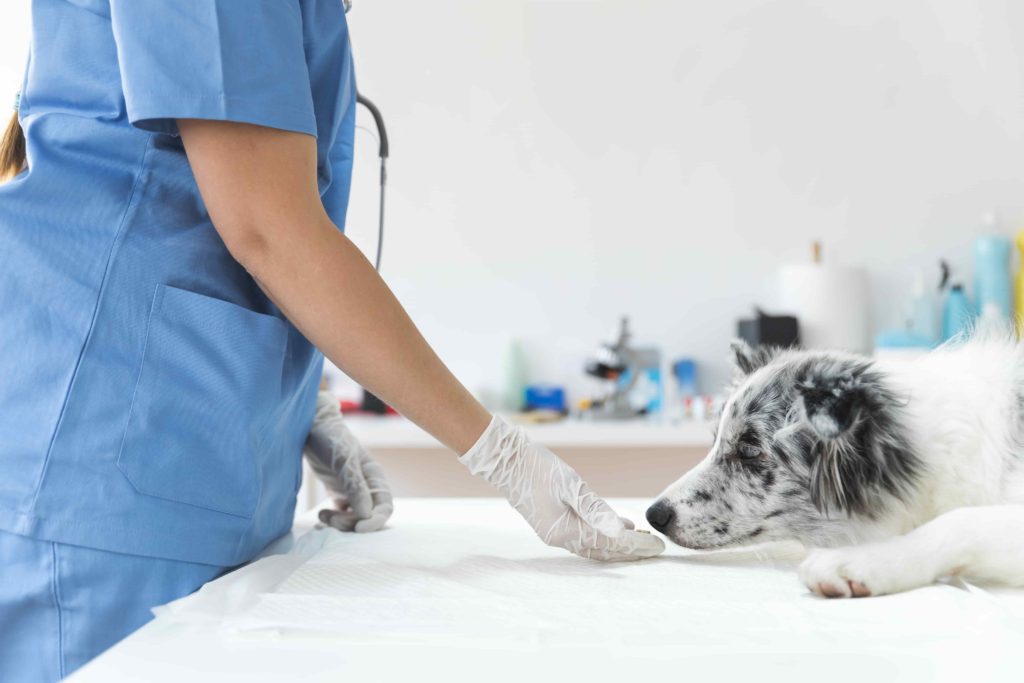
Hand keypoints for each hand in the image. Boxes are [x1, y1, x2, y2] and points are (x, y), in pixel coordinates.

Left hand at [304, 390, 393, 531]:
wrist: (310, 427)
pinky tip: (321, 516)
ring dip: (340, 522)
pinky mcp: (338, 491)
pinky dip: (333, 519)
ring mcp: (352, 489)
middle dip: (352, 523)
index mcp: (374, 477)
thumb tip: (367, 514)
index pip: (384, 507)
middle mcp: (366, 485)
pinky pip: (341, 513)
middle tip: (332, 520)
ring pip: (353, 517)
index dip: (375, 521)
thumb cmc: (330, 439)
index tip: (359, 529)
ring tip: (322, 516)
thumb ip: (355, 487)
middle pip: (368, 516)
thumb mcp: (343, 461)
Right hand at [459, 416, 664, 560]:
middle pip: (603, 552)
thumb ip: (597, 509)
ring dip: (616, 546)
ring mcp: (554, 534)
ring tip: (641, 540)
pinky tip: (615, 528)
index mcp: (566, 532)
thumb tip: (623, 530)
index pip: (610, 544)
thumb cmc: (538, 468)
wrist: (505, 461)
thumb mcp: (571, 485)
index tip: (659, 545)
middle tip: (656, 548)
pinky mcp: (551, 525)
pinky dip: (601, 537)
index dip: (636, 546)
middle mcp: (560, 539)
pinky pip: (583, 538)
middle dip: (630, 551)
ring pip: (593, 547)